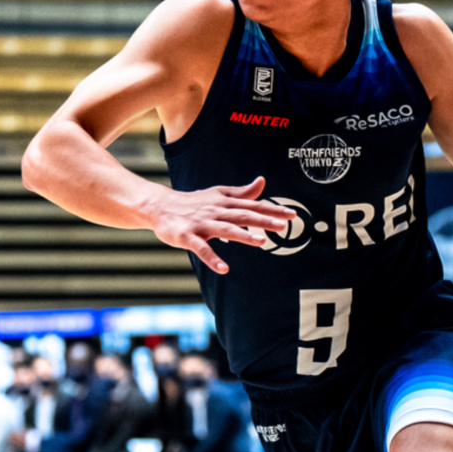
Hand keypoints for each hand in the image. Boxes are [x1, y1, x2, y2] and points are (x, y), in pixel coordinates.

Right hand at [144, 176, 296, 273]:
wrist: (160, 206)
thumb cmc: (194, 202)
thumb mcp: (219, 195)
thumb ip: (242, 192)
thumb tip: (262, 182)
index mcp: (225, 203)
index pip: (253, 205)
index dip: (272, 209)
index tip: (291, 215)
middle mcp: (216, 211)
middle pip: (243, 215)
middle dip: (263, 220)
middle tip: (282, 226)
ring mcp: (202, 224)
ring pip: (225, 229)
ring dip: (243, 235)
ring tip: (261, 241)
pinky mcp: (188, 237)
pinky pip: (202, 249)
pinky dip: (213, 259)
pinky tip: (224, 269)